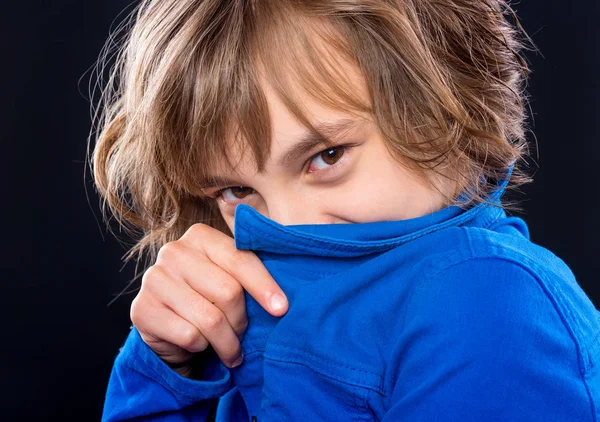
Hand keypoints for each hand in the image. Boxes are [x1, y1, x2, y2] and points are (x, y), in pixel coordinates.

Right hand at [130, 223, 287, 376]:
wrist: (168, 328)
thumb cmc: (208, 298)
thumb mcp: (229, 278)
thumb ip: (249, 274)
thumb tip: (282, 299)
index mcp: (199, 235)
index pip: (240, 259)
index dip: (263, 286)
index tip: (281, 309)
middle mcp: (173, 252)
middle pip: (228, 292)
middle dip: (241, 321)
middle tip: (242, 332)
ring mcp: (153, 279)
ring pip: (210, 319)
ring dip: (227, 342)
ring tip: (230, 349)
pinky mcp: (141, 310)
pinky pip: (189, 335)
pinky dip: (201, 347)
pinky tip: (199, 345)